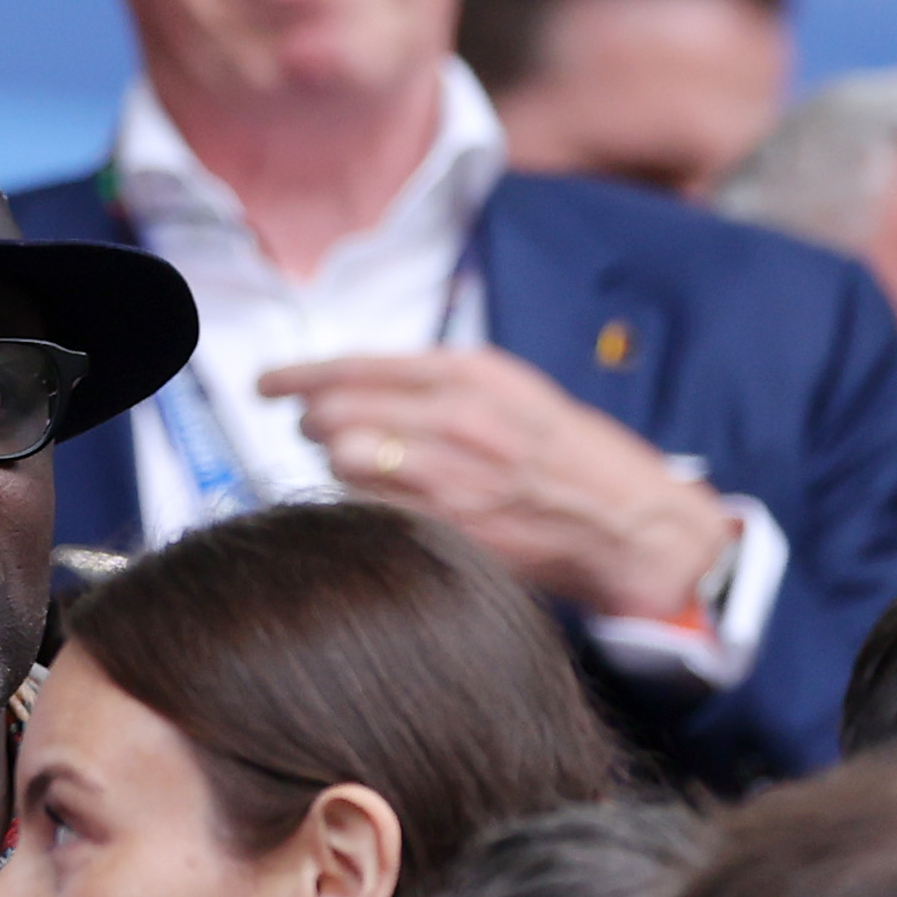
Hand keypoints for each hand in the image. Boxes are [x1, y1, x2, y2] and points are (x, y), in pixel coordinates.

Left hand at [263, 347, 735, 619]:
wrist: (630, 521)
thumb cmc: (567, 451)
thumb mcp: (508, 386)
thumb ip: (432, 379)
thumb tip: (352, 382)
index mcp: (467, 375)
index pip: (351, 367)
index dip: (296, 376)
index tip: (266, 383)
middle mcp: (453, 422)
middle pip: (332, 416)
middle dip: (313, 421)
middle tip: (317, 427)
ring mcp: (449, 480)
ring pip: (342, 465)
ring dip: (336, 464)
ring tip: (358, 463)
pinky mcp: (448, 530)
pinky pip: (369, 511)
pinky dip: (361, 504)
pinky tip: (384, 499)